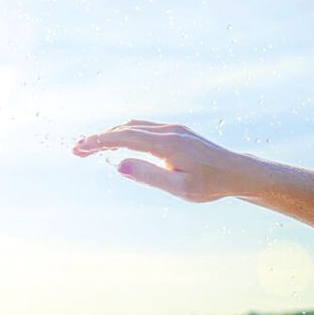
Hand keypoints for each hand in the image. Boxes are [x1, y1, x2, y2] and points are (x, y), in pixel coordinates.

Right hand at [72, 120, 255, 202]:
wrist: (237, 173)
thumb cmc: (210, 185)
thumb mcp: (180, 188)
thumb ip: (150, 176)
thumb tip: (119, 165)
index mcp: (167, 144)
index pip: (125, 138)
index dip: (99, 142)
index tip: (79, 149)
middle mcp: (169, 131)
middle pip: (125, 129)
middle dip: (99, 138)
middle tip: (76, 151)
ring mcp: (174, 129)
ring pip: (135, 126)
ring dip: (112, 135)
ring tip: (92, 147)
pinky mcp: (178, 132)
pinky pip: (146, 128)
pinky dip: (126, 134)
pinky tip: (119, 144)